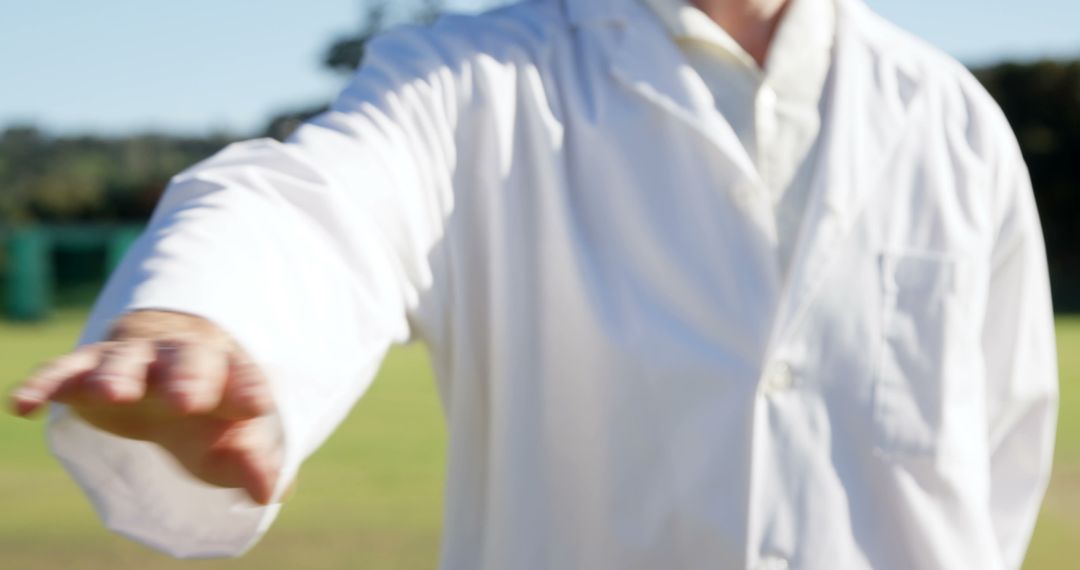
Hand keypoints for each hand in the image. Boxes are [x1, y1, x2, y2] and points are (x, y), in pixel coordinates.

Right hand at [7, 310, 281, 504]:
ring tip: (111, 394)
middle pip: (185, 361)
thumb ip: (252, 462)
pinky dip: (44, 384)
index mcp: (225, 373)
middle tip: (188, 399)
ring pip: (123, 362)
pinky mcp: (85, 372)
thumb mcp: (231, 444)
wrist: (169, 378)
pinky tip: (24, 405)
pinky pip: (63, 373)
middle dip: (186, 378)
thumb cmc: (210, 420)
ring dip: (117, 376)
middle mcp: (178, 359)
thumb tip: (272, 490)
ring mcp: (131, 362)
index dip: (248, 389)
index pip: (243, 377)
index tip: (256, 406)